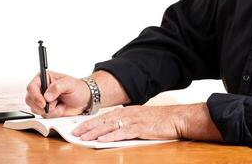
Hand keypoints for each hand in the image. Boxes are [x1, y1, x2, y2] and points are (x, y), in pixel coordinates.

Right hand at [25, 71, 90, 117]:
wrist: (85, 100)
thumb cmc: (78, 88)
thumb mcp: (69, 84)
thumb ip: (57, 87)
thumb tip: (47, 96)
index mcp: (44, 78)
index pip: (31, 87)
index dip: (35, 96)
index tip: (43, 102)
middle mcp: (41, 89)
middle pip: (30, 99)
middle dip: (40, 105)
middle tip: (51, 106)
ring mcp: (43, 101)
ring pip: (35, 109)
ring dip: (49, 110)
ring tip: (60, 104)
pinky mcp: (46, 110)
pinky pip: (44, 116)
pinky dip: (53, 114)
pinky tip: (61, 108)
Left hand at [72, 103, 222, 141]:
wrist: (177, 118)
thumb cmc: (160, 120)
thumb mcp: (140, 118)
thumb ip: (127, 122)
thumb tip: (113, 129)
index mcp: (126, 111)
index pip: (103, 117)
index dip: (89, 122)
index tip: (78, 127)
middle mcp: (127, 114)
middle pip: (102, 121)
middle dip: (87, 127)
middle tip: (75, 133)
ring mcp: (133, 120)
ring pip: (109, 127)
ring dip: (94, 133)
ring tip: (83, 138)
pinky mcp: (140, 128)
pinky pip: (122, 133)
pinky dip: (110, 137)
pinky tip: (101, 140)